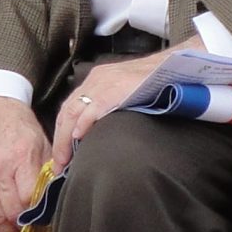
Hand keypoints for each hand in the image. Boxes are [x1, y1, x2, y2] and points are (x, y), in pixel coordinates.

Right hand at [0, 96, 52, 231]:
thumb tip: (55, 199)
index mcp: (20, 157)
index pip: (29, 198)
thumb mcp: (42, 143)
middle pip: (11, 211)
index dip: (37, 215)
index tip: (44, 222)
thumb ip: (48, 171)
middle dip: (23, 227)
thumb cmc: (19, 125)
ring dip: (6, 229)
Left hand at [49, 46, 179, 169]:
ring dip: (65, 139)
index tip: (60, 155)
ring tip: (64, 160)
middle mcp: (95, 80)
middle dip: (59, 140)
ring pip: (74, 112)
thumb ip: (110, 107)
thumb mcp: (124, 92)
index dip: (61, 133)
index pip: (70, 108)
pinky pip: (93, 108)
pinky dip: (83, 124)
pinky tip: (78, 138)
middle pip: (67, 112)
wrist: (174, 66)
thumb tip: (98, 133)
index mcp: (96, 80)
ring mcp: (104, 83)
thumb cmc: (154, 82)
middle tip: (57, 165)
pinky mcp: (115, 89)